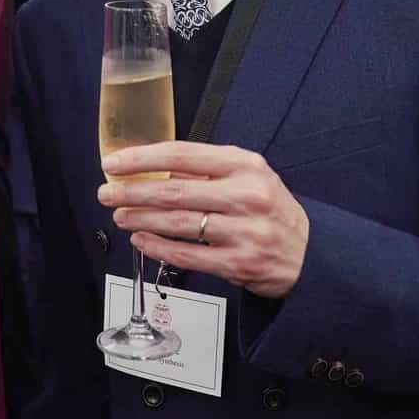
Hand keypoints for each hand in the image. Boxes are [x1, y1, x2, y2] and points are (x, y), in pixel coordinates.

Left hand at [98, 141, 308, 298]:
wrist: (311, 254)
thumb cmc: (271, 210)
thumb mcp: (249, 177)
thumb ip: (206, 172)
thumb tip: (152, 171)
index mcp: (245, 165)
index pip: (182, 155)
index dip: (142, 159)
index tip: (114, 163)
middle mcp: (246, 195)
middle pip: (174, 191)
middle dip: (132, 192)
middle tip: (107, 192)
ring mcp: (244, 231)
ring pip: (177, 223)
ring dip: (140, 219)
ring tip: (119, 214)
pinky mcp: (239, 263)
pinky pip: (187, 255)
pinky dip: (157, 247)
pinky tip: (140, 239)